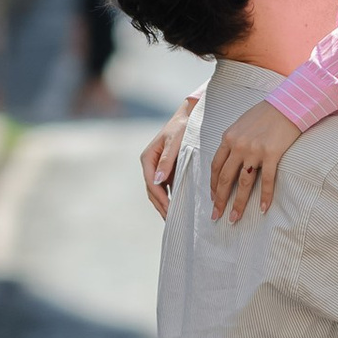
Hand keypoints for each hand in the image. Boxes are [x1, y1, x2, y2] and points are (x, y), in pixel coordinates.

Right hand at [140, 99, 193, 220]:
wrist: (189, 117)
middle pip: (152, 191)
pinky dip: (170, 198)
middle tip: (172, 221)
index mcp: (147, 158)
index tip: (170, 210)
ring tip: (174, 219)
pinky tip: (178, 207)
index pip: (152, 184)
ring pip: (157, 192)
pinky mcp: (166, 170)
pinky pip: (165, 188)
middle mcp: (150, 164)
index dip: (160, 198)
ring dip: (164, 205)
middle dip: (161, 206)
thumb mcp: (175, 142)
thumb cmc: (182, 127)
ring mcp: (157, 168)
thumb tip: (158, 181)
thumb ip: (166, 160)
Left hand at [207, 99, 302, 221]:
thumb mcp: (243, 123)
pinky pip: (267, 180)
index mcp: (228, 137)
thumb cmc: (267, 112)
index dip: (213, 184)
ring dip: (238, 203)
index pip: (215, 166)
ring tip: (234, 218)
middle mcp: (238, 145)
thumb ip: (234, 140)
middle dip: (219, 199)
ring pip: (243, 183)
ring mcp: (254, 151)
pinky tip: (264, 209)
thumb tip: (231, 158)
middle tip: (216, 215)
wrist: (288, 103)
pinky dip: (266, 196)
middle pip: (225, 178)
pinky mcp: (271, 154)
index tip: (212, 198)